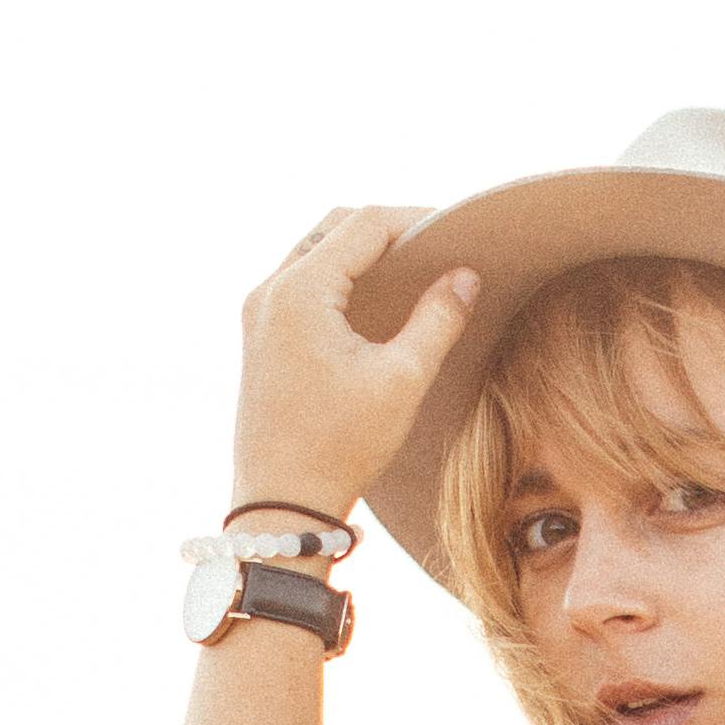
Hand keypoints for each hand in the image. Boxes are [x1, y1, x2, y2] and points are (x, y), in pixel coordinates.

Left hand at [230, 207, 481, 531]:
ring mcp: (258, 312)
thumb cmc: (339, 446)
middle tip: (439, 245)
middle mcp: (269, 291)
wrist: (280, 503)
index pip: (365, 225)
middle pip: (335, 226)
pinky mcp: (260, 334)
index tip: (459, 230)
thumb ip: (438, 319)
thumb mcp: (402, 380)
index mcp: (299, 292)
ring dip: (363, 250)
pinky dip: (341, 275)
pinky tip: (378, 299)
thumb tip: (465, 276)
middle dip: (389, 229)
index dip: (417, 220)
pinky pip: (302, 281)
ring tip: (414, 268)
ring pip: (316, 250)